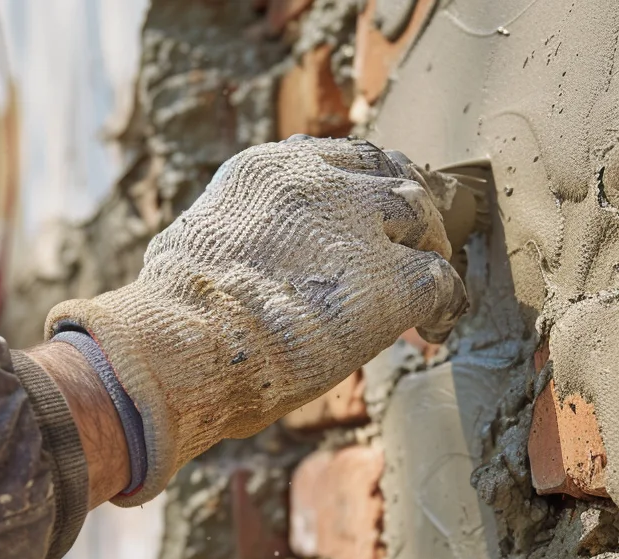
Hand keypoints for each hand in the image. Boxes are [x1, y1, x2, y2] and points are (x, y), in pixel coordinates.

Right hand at [46, 137, 465, 503]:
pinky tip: (436, 328)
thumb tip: (236, 273)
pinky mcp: (391, 280)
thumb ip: (236, 240)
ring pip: (423, 217)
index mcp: (268, 170)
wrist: (184, 340)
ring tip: (431, 281)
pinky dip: (445, 305)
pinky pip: (441, 281)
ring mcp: (361, 226)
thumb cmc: (172, 315)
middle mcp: (320, 183)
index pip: (338, 158)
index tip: (365, 212)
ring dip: (431, 247)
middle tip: (415, 241)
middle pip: (390, 176)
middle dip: (406, 210)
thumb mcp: (198, 246)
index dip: (361, 187)